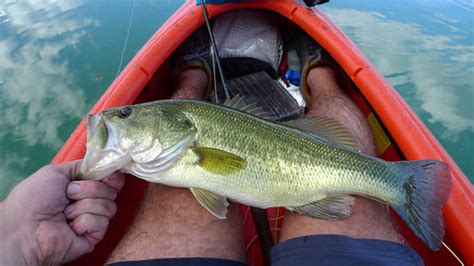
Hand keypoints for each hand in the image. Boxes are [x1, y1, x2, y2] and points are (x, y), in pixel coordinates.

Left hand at [0, 160, 123, 264]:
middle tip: (70, 194)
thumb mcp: (56, 171)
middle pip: (112, 190)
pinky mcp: (94, 236)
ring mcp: (93, 219)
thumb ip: (82, 165)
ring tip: (65, 213)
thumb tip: (101, 163)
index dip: (112, 176)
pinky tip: (70, 226)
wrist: (25, 227)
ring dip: (84, 206)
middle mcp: (90, 202)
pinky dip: (84, 221)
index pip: (111, 179)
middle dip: (91, 189)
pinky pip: (102, 222)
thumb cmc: (34, 198)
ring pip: (108, 205)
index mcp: (83, 186)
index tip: (106, 175)